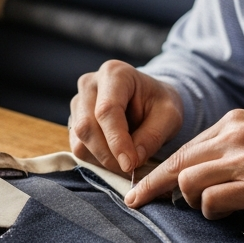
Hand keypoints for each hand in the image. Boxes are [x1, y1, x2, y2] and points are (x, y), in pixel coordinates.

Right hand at [69, 61, 183, 173]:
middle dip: (108, 155)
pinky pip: (78, 148)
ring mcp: (77, 102)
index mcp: (115, 73)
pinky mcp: (73, 120)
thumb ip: (153, 136)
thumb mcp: (170, 116)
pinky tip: (116, 157)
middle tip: (131, 169)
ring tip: (127, 161)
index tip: (130, 164)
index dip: (117, 141)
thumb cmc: (159, 104)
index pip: (107, 110)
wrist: (148, 100)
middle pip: (87, 127)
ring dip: (103, 160)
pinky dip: (97, 160)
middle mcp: (89, 84)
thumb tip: (131, 162)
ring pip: (79, 141)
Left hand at [124, 109, 243, 221]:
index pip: (183, 148)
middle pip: (176, 164)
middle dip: (153, 188)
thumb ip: (233, 150)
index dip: (157, 172)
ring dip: (192, 202)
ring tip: (212, 209)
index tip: (138, 189)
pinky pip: (211, 202)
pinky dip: (213, 213)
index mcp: (236, 122)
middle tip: (138, 204)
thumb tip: (197, 175)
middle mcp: (235, 136)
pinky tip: (229, 214)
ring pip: (187, 182)